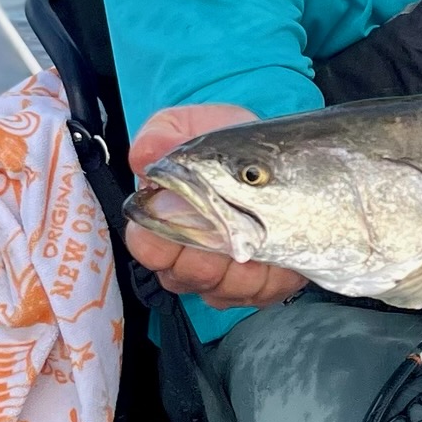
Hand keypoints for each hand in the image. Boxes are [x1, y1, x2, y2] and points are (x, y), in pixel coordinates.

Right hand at [125, 104, 307, 310]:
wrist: (279, 161)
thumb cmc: (228, 149)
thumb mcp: (193, 126)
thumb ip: (164, 133)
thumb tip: (142, 157)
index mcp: (163, 223)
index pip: (145, 247)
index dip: (156, 242)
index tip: (175, 223)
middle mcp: (187, 259)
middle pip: (182, 276)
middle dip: (202, 257)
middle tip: (224, 230)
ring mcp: (223, 278)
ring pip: (221, 290)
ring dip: (238, 267)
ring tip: (258, 238)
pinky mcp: (261, 287)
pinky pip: (260, 294)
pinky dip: (270, 276)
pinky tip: (278, 253)